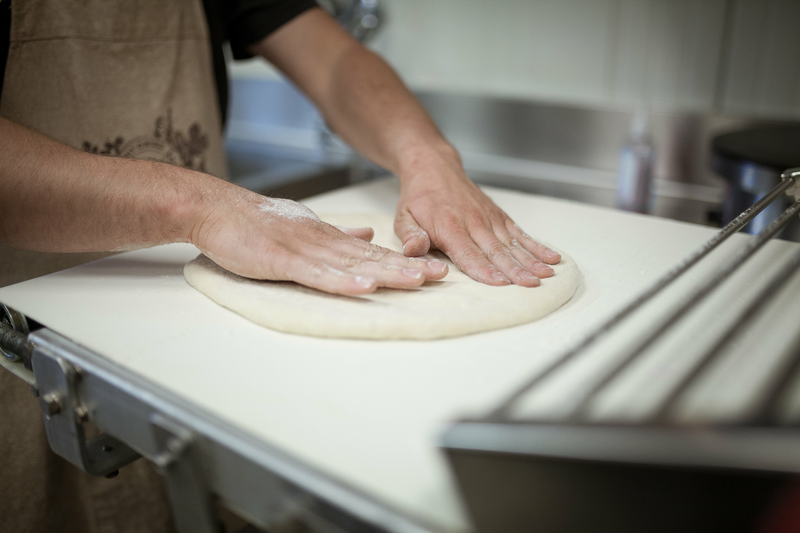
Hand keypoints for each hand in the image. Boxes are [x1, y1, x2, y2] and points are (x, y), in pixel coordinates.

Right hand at [191, 184, 447, 295]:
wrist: (218, 210)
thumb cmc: (256, 224)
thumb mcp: (304, 226)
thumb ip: (337, 236)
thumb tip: (367, 236)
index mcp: (329, 238)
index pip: (373, 253)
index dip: (404, 261)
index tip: (433, 268)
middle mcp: (323, 243)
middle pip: (372, 258)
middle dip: (407, 267)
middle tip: (441, 274)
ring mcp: (304, 251)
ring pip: (352, 264)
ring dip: (385, 273)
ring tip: (416, 280)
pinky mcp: (282, 260)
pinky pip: (316, 274)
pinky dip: (341, 281)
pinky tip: (364, 286)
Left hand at [394, 145, 560, 286]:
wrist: (434, 167)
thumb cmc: (419, 197)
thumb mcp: (403, 216)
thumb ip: (410, 236)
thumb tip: (413, 251)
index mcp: (449, 227)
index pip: (469, 254)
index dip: (485, 270)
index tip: (501, 284)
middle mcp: (473, 222)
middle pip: (496, 251)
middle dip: (515, 270)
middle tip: (531, 285)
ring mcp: (489, 218)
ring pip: (512, 243)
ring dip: (530, 260)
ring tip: (546, 276)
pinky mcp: (498, 216)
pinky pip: (519, 233)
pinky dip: (536, 246)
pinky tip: (551, 258)